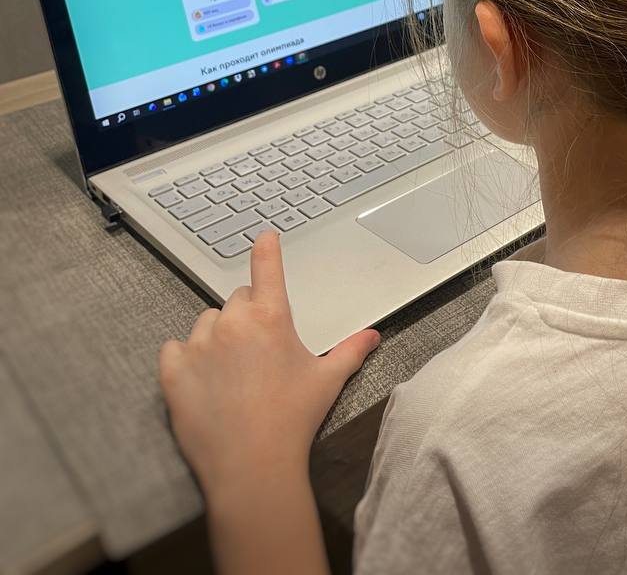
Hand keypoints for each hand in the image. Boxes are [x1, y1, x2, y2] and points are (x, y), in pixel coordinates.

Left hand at [159, 231, 379, 497]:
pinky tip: (201, 381)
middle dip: (247, 316)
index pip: (266, 266)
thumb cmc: (293, 420)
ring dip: (216, 338)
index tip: (265, 237)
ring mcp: (199, 344)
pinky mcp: (173, 370)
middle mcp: (233, 322)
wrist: (252, 467)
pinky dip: (185, 359)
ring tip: (230, 373)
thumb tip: (373, 335)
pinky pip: (174, 349)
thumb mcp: (328, 381)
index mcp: (271, 317)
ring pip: (206, 323)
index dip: (267, 248)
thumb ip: (351, 351)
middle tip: (258, 351)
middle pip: (236, 299)